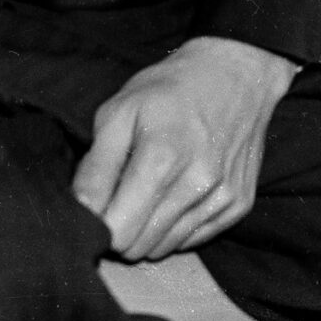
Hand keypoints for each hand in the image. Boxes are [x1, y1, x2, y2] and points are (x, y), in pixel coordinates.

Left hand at [72, 35, 298, 260]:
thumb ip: (95, 167)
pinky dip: (177, 226)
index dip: (99, 224)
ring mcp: (223, 196)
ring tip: (151, 190)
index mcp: (163, 158)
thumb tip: (81, 213)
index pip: (118, 232)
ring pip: (165, 248)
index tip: (99, 203)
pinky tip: (177, 192)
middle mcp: (198, 183)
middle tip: (122, 194)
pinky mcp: (239, 204)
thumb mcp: (120, 111)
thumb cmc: (170, 89)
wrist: (237, 73)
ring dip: (149, 229)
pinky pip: (193, 240)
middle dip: (122, 228)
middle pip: (139, 247)